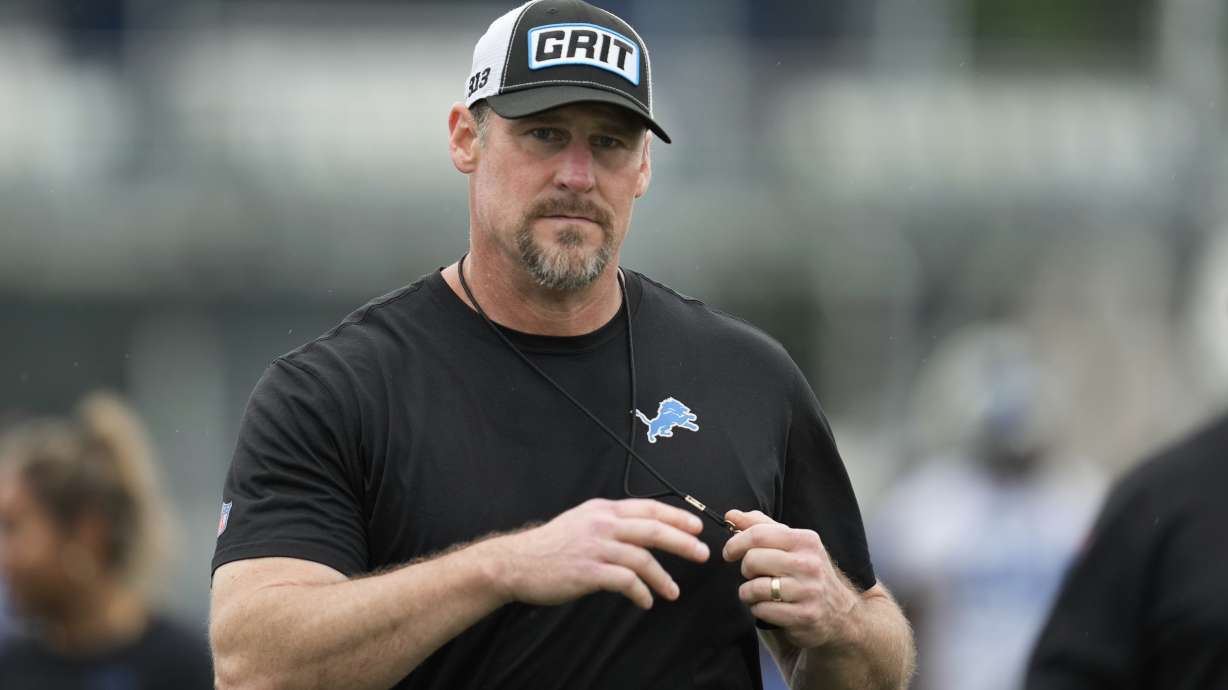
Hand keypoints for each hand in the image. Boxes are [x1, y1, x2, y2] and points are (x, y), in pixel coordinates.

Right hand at [488, 498, 710, 609]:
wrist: (517, 562)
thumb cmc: (550, 545)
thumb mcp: (582, 521)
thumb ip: (609, 522)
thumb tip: (640, 532)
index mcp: (603, 509)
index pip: (648, 508)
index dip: (676, 516)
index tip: (696, 527)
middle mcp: (602, 524)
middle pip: (653, 529)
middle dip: (683, 542)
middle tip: (702, 554)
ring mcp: (596, 547)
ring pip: (642, 558)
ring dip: (663, 577)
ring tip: (673, 592)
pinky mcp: (589, 572)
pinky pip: (626, 582)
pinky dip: (641, 592)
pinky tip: (646, 601)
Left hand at [722, 509, 859, 648]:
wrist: (840, 613)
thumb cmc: (807, 572)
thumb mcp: (792, 544)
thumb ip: (761, 526)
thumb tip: (731, 515)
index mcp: (805, 540)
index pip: (758, 534)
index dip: (735, 543)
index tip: (729, 552)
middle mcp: (809, 563)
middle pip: (752, 560)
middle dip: (745, 569)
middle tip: (753, 574)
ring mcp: (808, 591)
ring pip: (754, 587)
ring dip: (748, 592)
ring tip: (759, 592)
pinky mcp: (804, 616)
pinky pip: (761, 609)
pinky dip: (757, 608)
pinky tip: (768, 606)